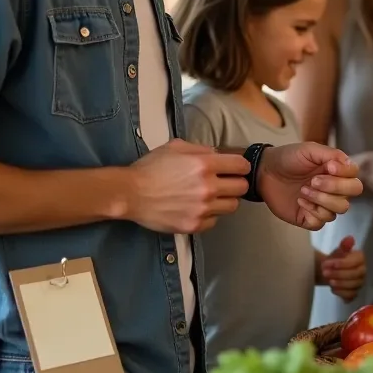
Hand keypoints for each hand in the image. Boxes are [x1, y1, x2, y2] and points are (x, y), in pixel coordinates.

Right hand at [125, 138, 249, 233]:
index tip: (235, 169)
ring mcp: (202, 209)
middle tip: (225, 183)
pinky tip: (197, 209)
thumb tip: (217, 154)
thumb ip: (200, 149)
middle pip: (242, 188)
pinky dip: (209, 215)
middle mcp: (208, 187)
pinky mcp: (194, 225)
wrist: (130, 194)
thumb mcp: (175, 147)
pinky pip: (214, 221)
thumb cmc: (151, 168)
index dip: (240, 166)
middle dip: (236, 183)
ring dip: (225, 200)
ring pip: (232, 206)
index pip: (241, 166)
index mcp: (204, 165)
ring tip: (211, 197)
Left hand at [259, 142, 362, 230]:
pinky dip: (312, 212)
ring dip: (321, 199)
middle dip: (334, 188)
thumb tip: (348, 165)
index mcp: (337, 172)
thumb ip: (332, 154)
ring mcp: (323, 204)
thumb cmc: (288, 158)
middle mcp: (334, 189)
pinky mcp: (310, 218)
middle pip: (352, 194)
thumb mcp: (310, 150)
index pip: (355, 177)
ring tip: (303, 190)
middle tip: (313, 181)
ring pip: (339, 210)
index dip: (344, 174)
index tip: (328, 167)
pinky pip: (321, 222)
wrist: (266, 172)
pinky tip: (300, 201)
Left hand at [318, 236, 365, 301]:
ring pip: (353, 286)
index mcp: (361, 259)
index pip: (355, 262)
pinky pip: (351, 296)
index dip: (342, 263)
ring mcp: (359, 283)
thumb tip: (350, 238)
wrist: (329, 270)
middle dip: (339, 274)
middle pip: (355, 275)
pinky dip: (342, 293)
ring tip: (328, 281)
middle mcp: (363, 271)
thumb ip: (344, 246)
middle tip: (325, 272)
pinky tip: (333, 289)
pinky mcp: (355, 293)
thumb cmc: (335, 259)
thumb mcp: (338, 251)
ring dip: (340, 284)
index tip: (328, 263)